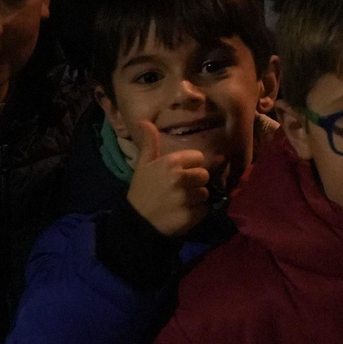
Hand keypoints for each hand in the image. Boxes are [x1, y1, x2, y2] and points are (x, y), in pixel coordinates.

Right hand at [124, 120, 214, 238]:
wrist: (137, 223)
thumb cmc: (142, 191)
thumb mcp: (143, 165)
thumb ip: (149, 143)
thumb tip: (144, 120)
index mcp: (171, 163)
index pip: (198, 157)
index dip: (191, 166)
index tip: (180, 174)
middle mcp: (181, 178)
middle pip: (204, 175)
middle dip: (195, 182)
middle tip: (180, 190)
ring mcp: (187, 197)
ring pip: (205, 193)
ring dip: (196, 198)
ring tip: (181, 202)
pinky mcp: (192, 214)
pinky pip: (204, 209)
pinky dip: (197, 213)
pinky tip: (183, 213)